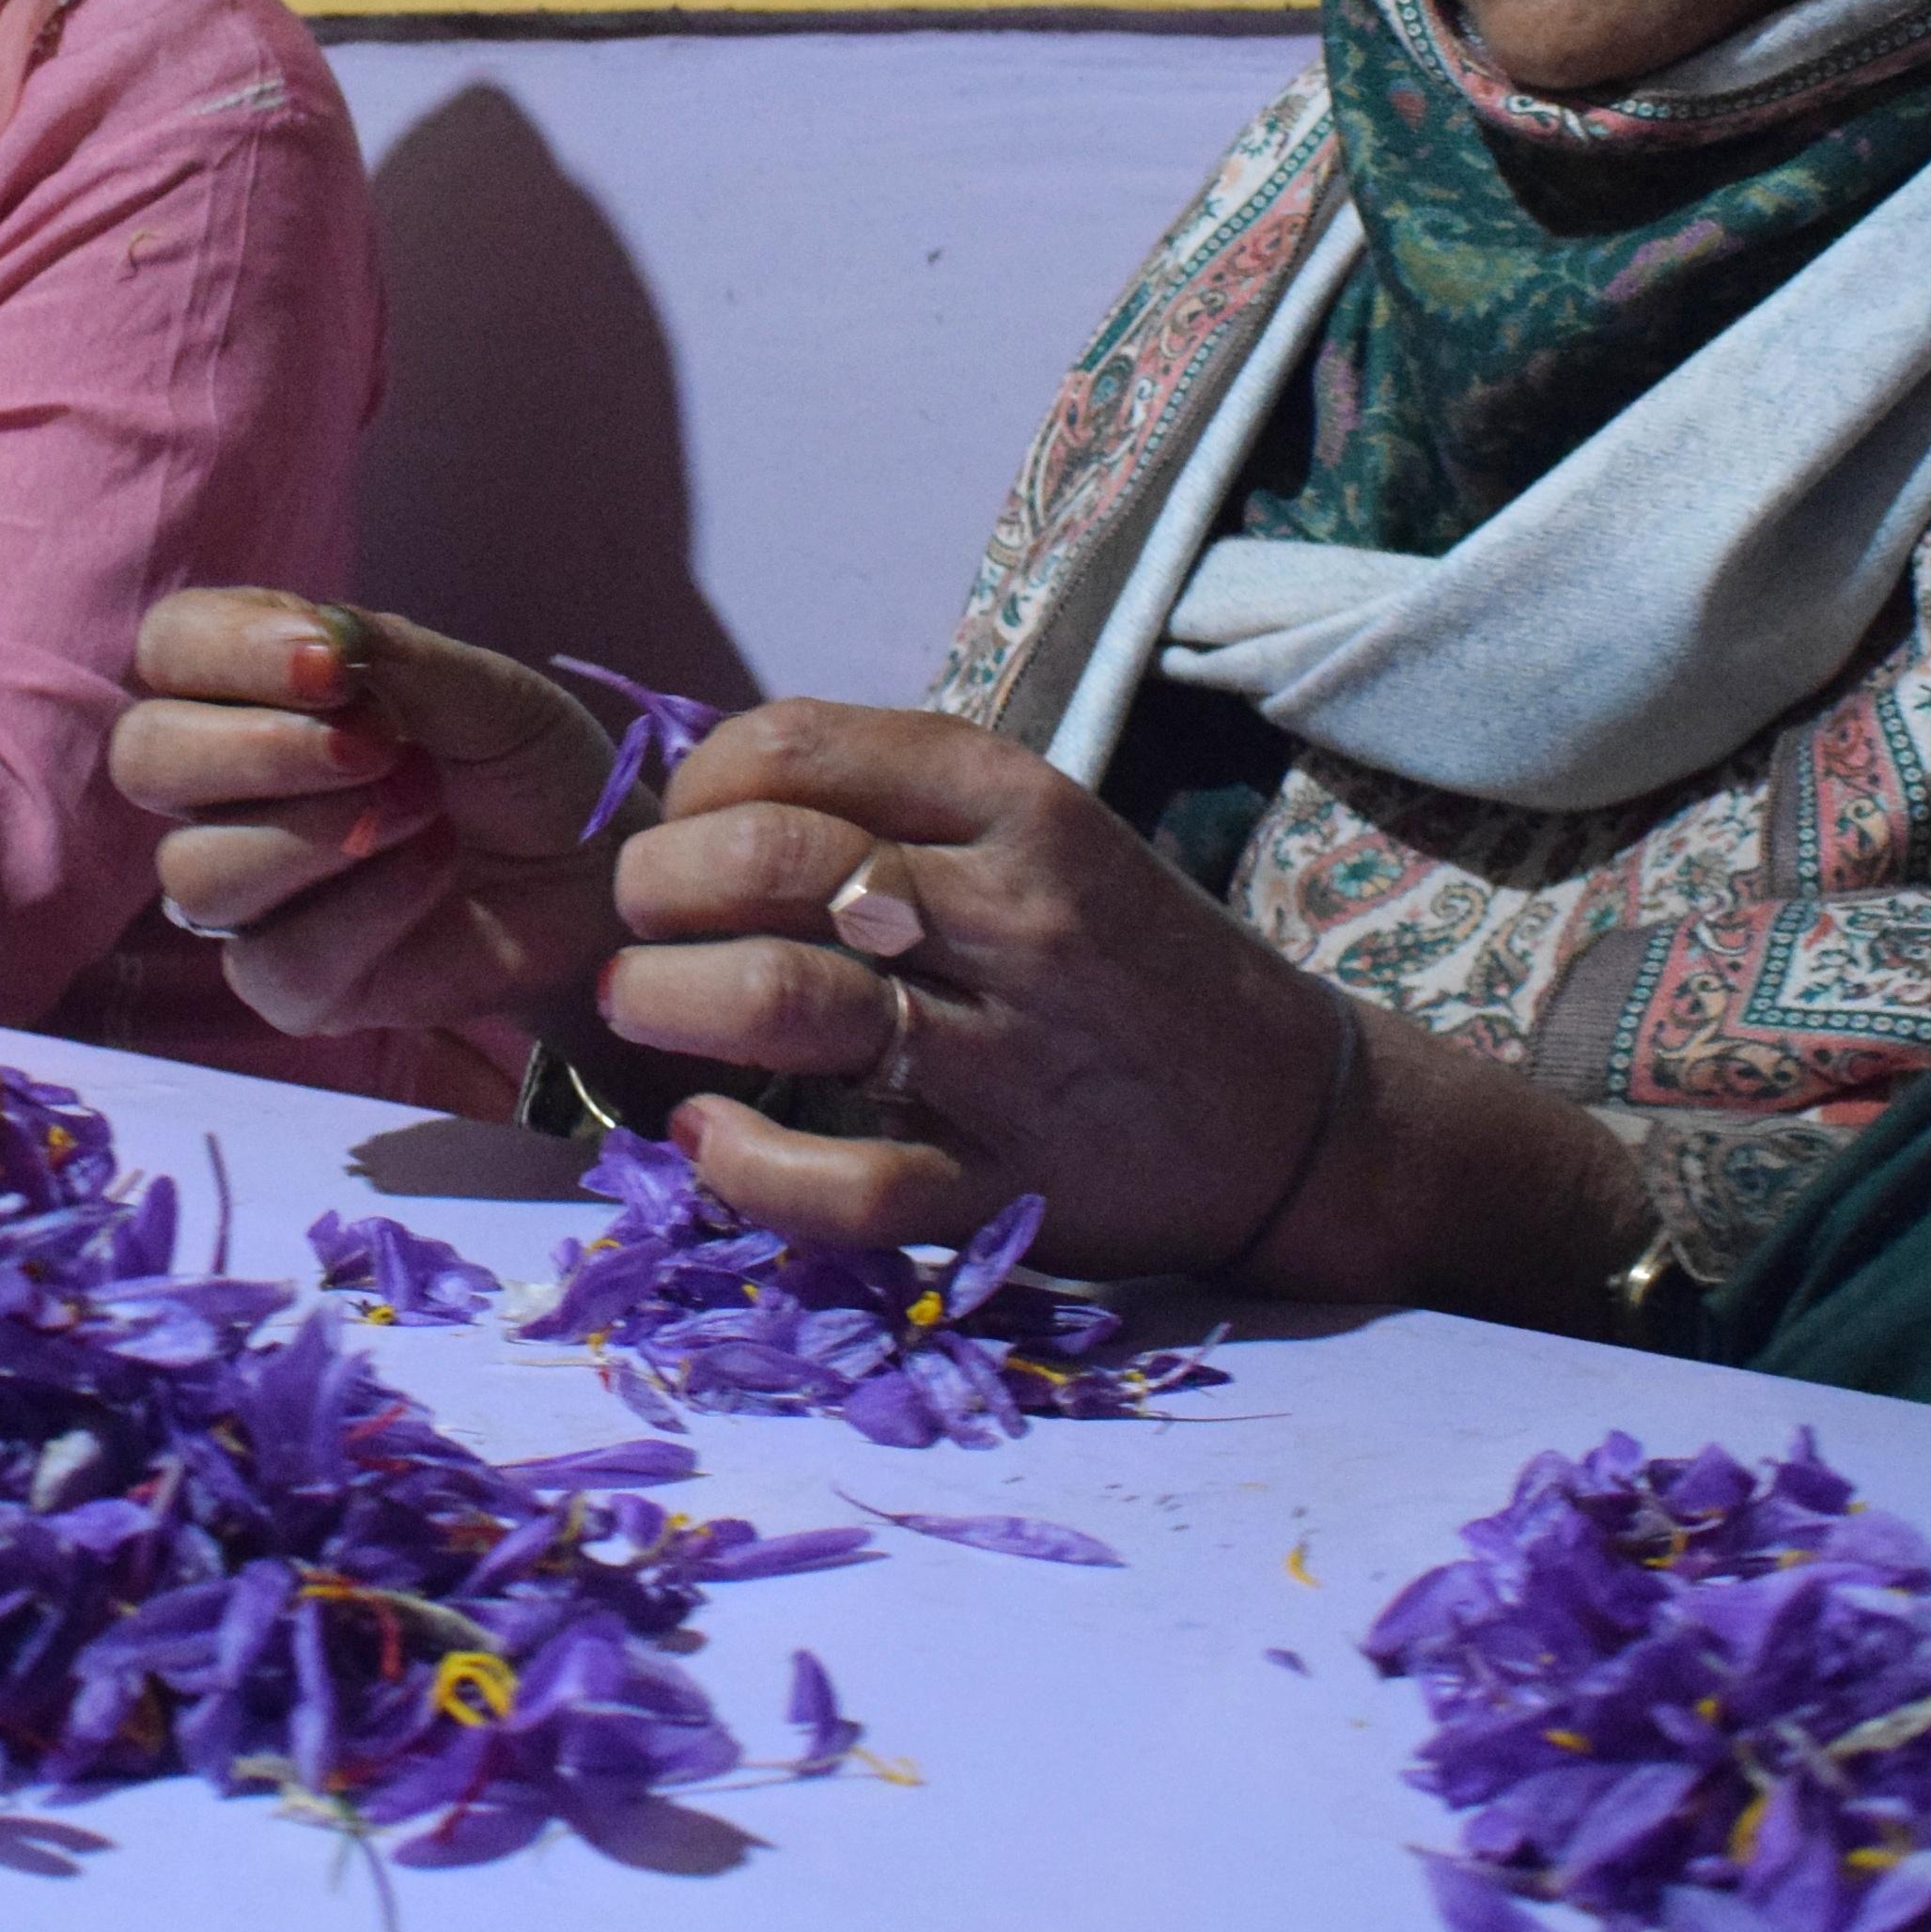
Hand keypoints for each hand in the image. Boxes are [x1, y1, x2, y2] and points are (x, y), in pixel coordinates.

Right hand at [107, 592, 631, 1042]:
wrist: (599, 869)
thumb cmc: (524, 763)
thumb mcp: (482, 688)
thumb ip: (394, 657)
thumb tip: (322, 640)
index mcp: (252, 692)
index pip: (170, 650)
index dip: (229, 651)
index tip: (332, 662)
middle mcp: (226, 792)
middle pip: (145, 759)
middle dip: (257, 747)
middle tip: (378, 743)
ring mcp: (251, 895)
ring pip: (196, 871)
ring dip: (321, 831)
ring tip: (427, 805)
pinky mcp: (293, 985)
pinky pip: (276, 959)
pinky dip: (367, 908)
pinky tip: (434, 867)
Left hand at [607, 701, 1645, 1314]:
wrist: (1297, 1118)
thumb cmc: (1128, 965)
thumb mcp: (1037, 840)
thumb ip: (895, 812)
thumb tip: (699, 800)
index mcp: (1018, 799)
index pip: (801, 746)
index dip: (696, 783)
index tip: (676, 827)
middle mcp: (1018, 909)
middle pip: (772, 862)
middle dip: (657, 889)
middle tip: (633, 924)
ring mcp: (1017, 1052)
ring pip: (793, 1002)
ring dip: (673, 1003)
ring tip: (640, 1011)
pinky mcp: (1013, 1183)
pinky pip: (853, 1185)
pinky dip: (749, 1167)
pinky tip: (706, 1140)